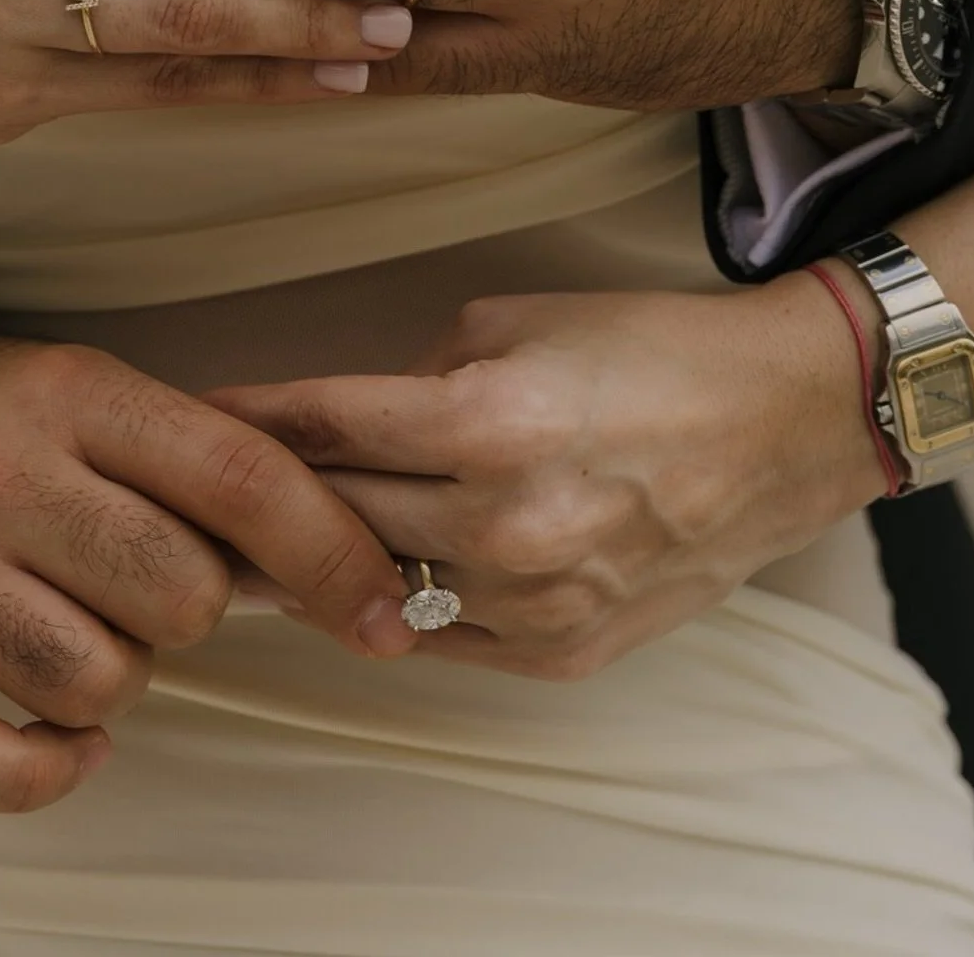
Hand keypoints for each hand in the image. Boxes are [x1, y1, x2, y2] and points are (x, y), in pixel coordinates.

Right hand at [0, 336, 414, 811]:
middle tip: (148, 578)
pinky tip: (64, 736)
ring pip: (99, 682)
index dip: (334, 554)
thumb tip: (343, 565)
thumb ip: (208, 465)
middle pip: (180, 594)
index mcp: (77, 396)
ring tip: (86, 622)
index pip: (240, 479)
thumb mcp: (101, 393)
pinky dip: (44, 770)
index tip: (385, 612)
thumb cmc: (0, 423)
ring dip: (120, 675)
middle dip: (194, 606)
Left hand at [206, 274, 886, 679]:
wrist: (780, 425)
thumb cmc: (650, 352)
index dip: (245, 419)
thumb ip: (417, 376)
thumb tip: (352, 421)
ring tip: (255, 545)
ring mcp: (534, 601)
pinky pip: (438, 638)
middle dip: (262, 495)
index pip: (322, 424)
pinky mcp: (561, 653)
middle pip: (334, 513)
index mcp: (486, 422)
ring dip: (316, 561)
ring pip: (372, 590)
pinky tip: (355, 584)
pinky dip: (393, 606)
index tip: (193, 417)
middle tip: (199, 487)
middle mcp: (503, 522)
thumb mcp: (516, 321)